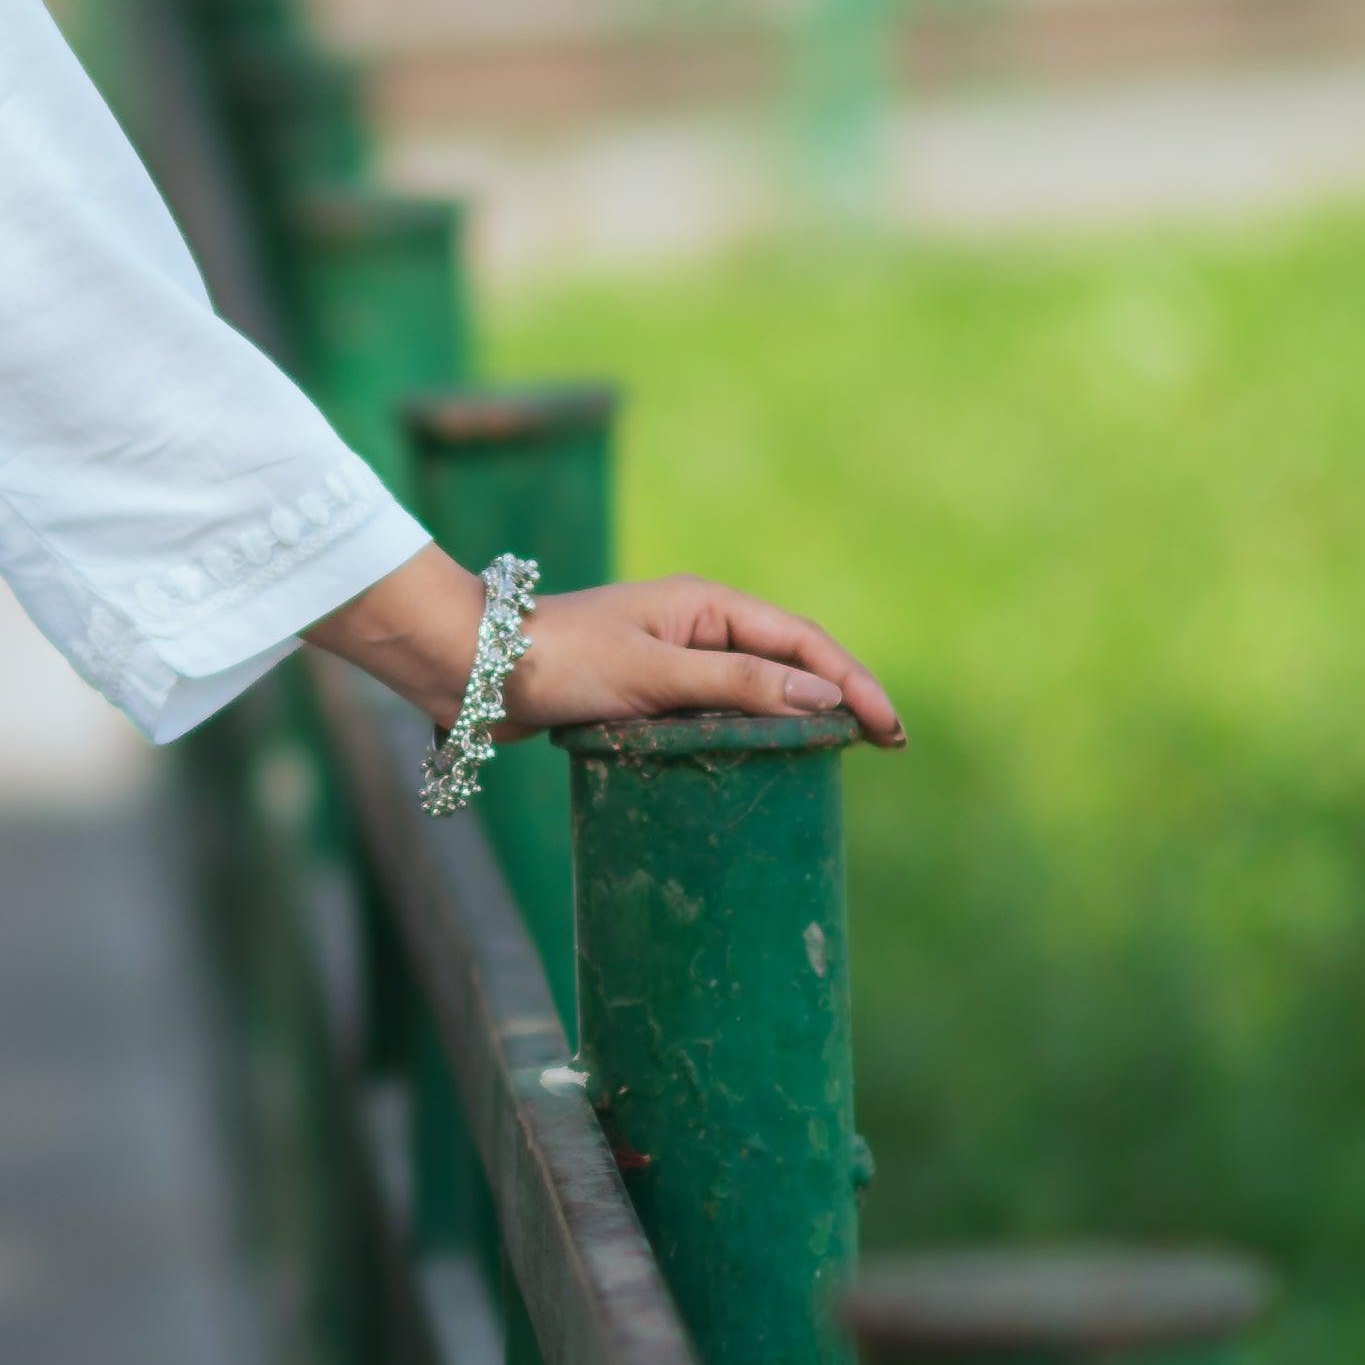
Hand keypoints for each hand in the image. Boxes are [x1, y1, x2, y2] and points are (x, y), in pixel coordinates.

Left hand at [316, 555, 903, 754]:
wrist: (473, 669)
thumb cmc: (558, 659)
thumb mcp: (653, 673)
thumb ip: (737, 686)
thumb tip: (823, 700)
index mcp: (707, 604)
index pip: (803, 642)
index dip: (853, 684)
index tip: (891, 729)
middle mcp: (696, 625)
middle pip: (787, 661)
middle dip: (838, 698)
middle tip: (884, 745)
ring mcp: (671, 658)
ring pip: (754, 688)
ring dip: (797, 716)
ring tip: (842, 754)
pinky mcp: (645, 690)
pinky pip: (715, 710)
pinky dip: (749, 731)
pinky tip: (766, 760)